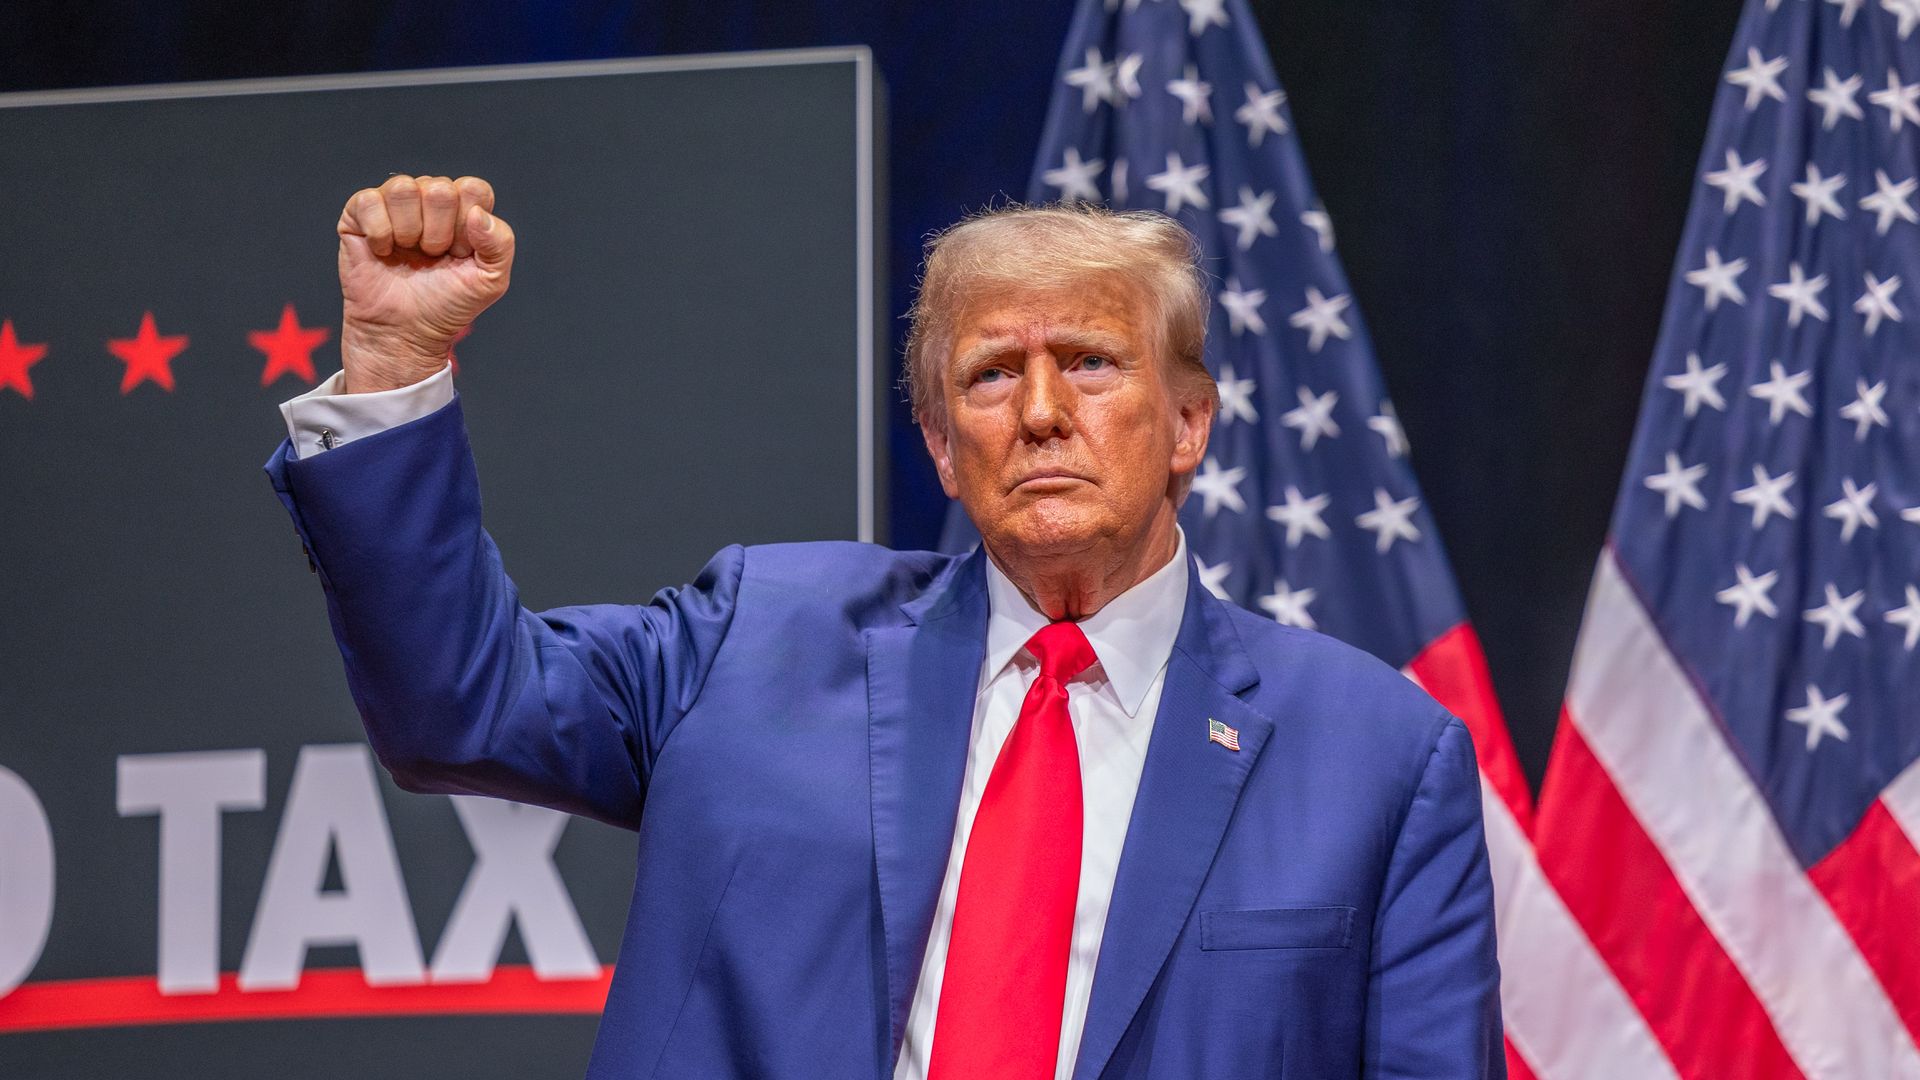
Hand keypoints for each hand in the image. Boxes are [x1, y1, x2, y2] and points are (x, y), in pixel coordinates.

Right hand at [336, 174, 515, 393]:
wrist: (405, 332)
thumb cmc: (447, 304)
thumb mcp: (490, 281)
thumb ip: (501, 244)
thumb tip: (477, 213)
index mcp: (462, 209)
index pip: (473, 188)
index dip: (469, 225)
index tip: (461, 253)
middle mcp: (427, 200)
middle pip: (439, 189)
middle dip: (439, 232)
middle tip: (432, 257)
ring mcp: (393, 204)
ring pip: (403, 188)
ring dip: (409, 231)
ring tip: (408, 254)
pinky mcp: (358, 214)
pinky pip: (369, 201)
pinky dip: (380, 233)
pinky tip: (383, 253)